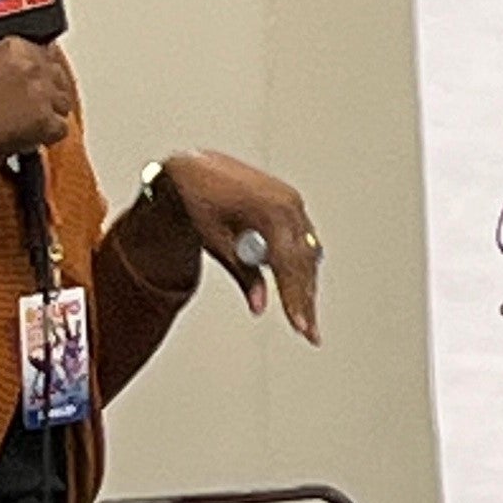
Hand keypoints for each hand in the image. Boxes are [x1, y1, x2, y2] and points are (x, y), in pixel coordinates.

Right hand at [0, 39, 74, 171]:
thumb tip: (7, 58)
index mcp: (14, 48)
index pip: (44, 50)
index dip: (39, 66)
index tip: (37, 75)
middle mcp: (32, 67)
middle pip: (57, 75)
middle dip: (49, 87)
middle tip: (37, 100)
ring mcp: (43, 95)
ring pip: (64, 101)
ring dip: (52, 110)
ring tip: (34, 119)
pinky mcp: (47, 122)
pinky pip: (62, 127)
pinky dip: (50, 134)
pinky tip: (34, 135)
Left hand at [161, 150, 321, 344]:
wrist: (194, 169)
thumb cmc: (199, 201)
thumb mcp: (216, 243)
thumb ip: (243, 275)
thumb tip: (259, 305)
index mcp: (270, 211)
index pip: (289, 264)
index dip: (295, 298)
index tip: (300, 326)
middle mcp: (288, 204)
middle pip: (304, 263)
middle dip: (305, 300)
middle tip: (309, 334)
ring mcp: (292, 202)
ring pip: (308, 255)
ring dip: (306, 286)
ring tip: (305, 318)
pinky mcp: (291, 204)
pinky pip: (303, 241)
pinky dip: (301, 266)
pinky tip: (302, 288)